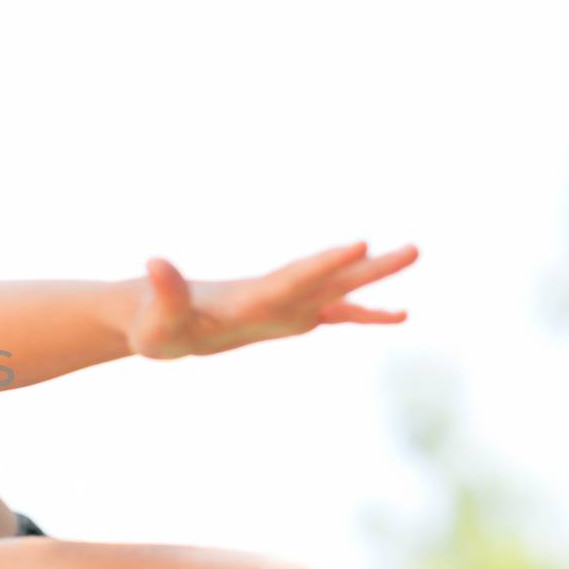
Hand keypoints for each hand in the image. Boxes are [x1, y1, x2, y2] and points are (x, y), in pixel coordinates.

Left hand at [126, 241, 418, 359]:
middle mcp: (273, 295)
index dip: (324, 265)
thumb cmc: (153, 323)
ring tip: (414, 255)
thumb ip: (164, 291)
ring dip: (374, 278)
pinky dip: (364, 313)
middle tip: (414, 249)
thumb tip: (153, 261)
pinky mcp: (286, 318)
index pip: (292, 279)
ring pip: (336, 289)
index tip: (360, 244)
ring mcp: (283, 305)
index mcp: (249, 298)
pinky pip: (333, 315)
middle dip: (367, 266)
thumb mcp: (155, 317)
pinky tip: (398, 315)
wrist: (156, 318)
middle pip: (326, 277)